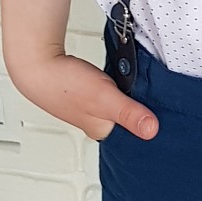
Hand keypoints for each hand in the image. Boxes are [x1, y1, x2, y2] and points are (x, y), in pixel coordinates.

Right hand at [12, 51, 157, 144]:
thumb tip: (152, 130)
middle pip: (127, 121)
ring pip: (118, 106)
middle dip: (141, 112)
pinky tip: (119, 78)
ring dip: (128, 97)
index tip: (165, 119)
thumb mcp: (104, 98)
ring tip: (141, 90)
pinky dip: (116, 86)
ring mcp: (90, 106)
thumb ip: (129, 113)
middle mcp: (96, 122)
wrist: (36, 62)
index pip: (133, 138)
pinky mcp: (85, 90)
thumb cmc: (63, 83)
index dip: (149, 127)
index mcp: (101, 131)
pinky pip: (109, 91)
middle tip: (157, 101)